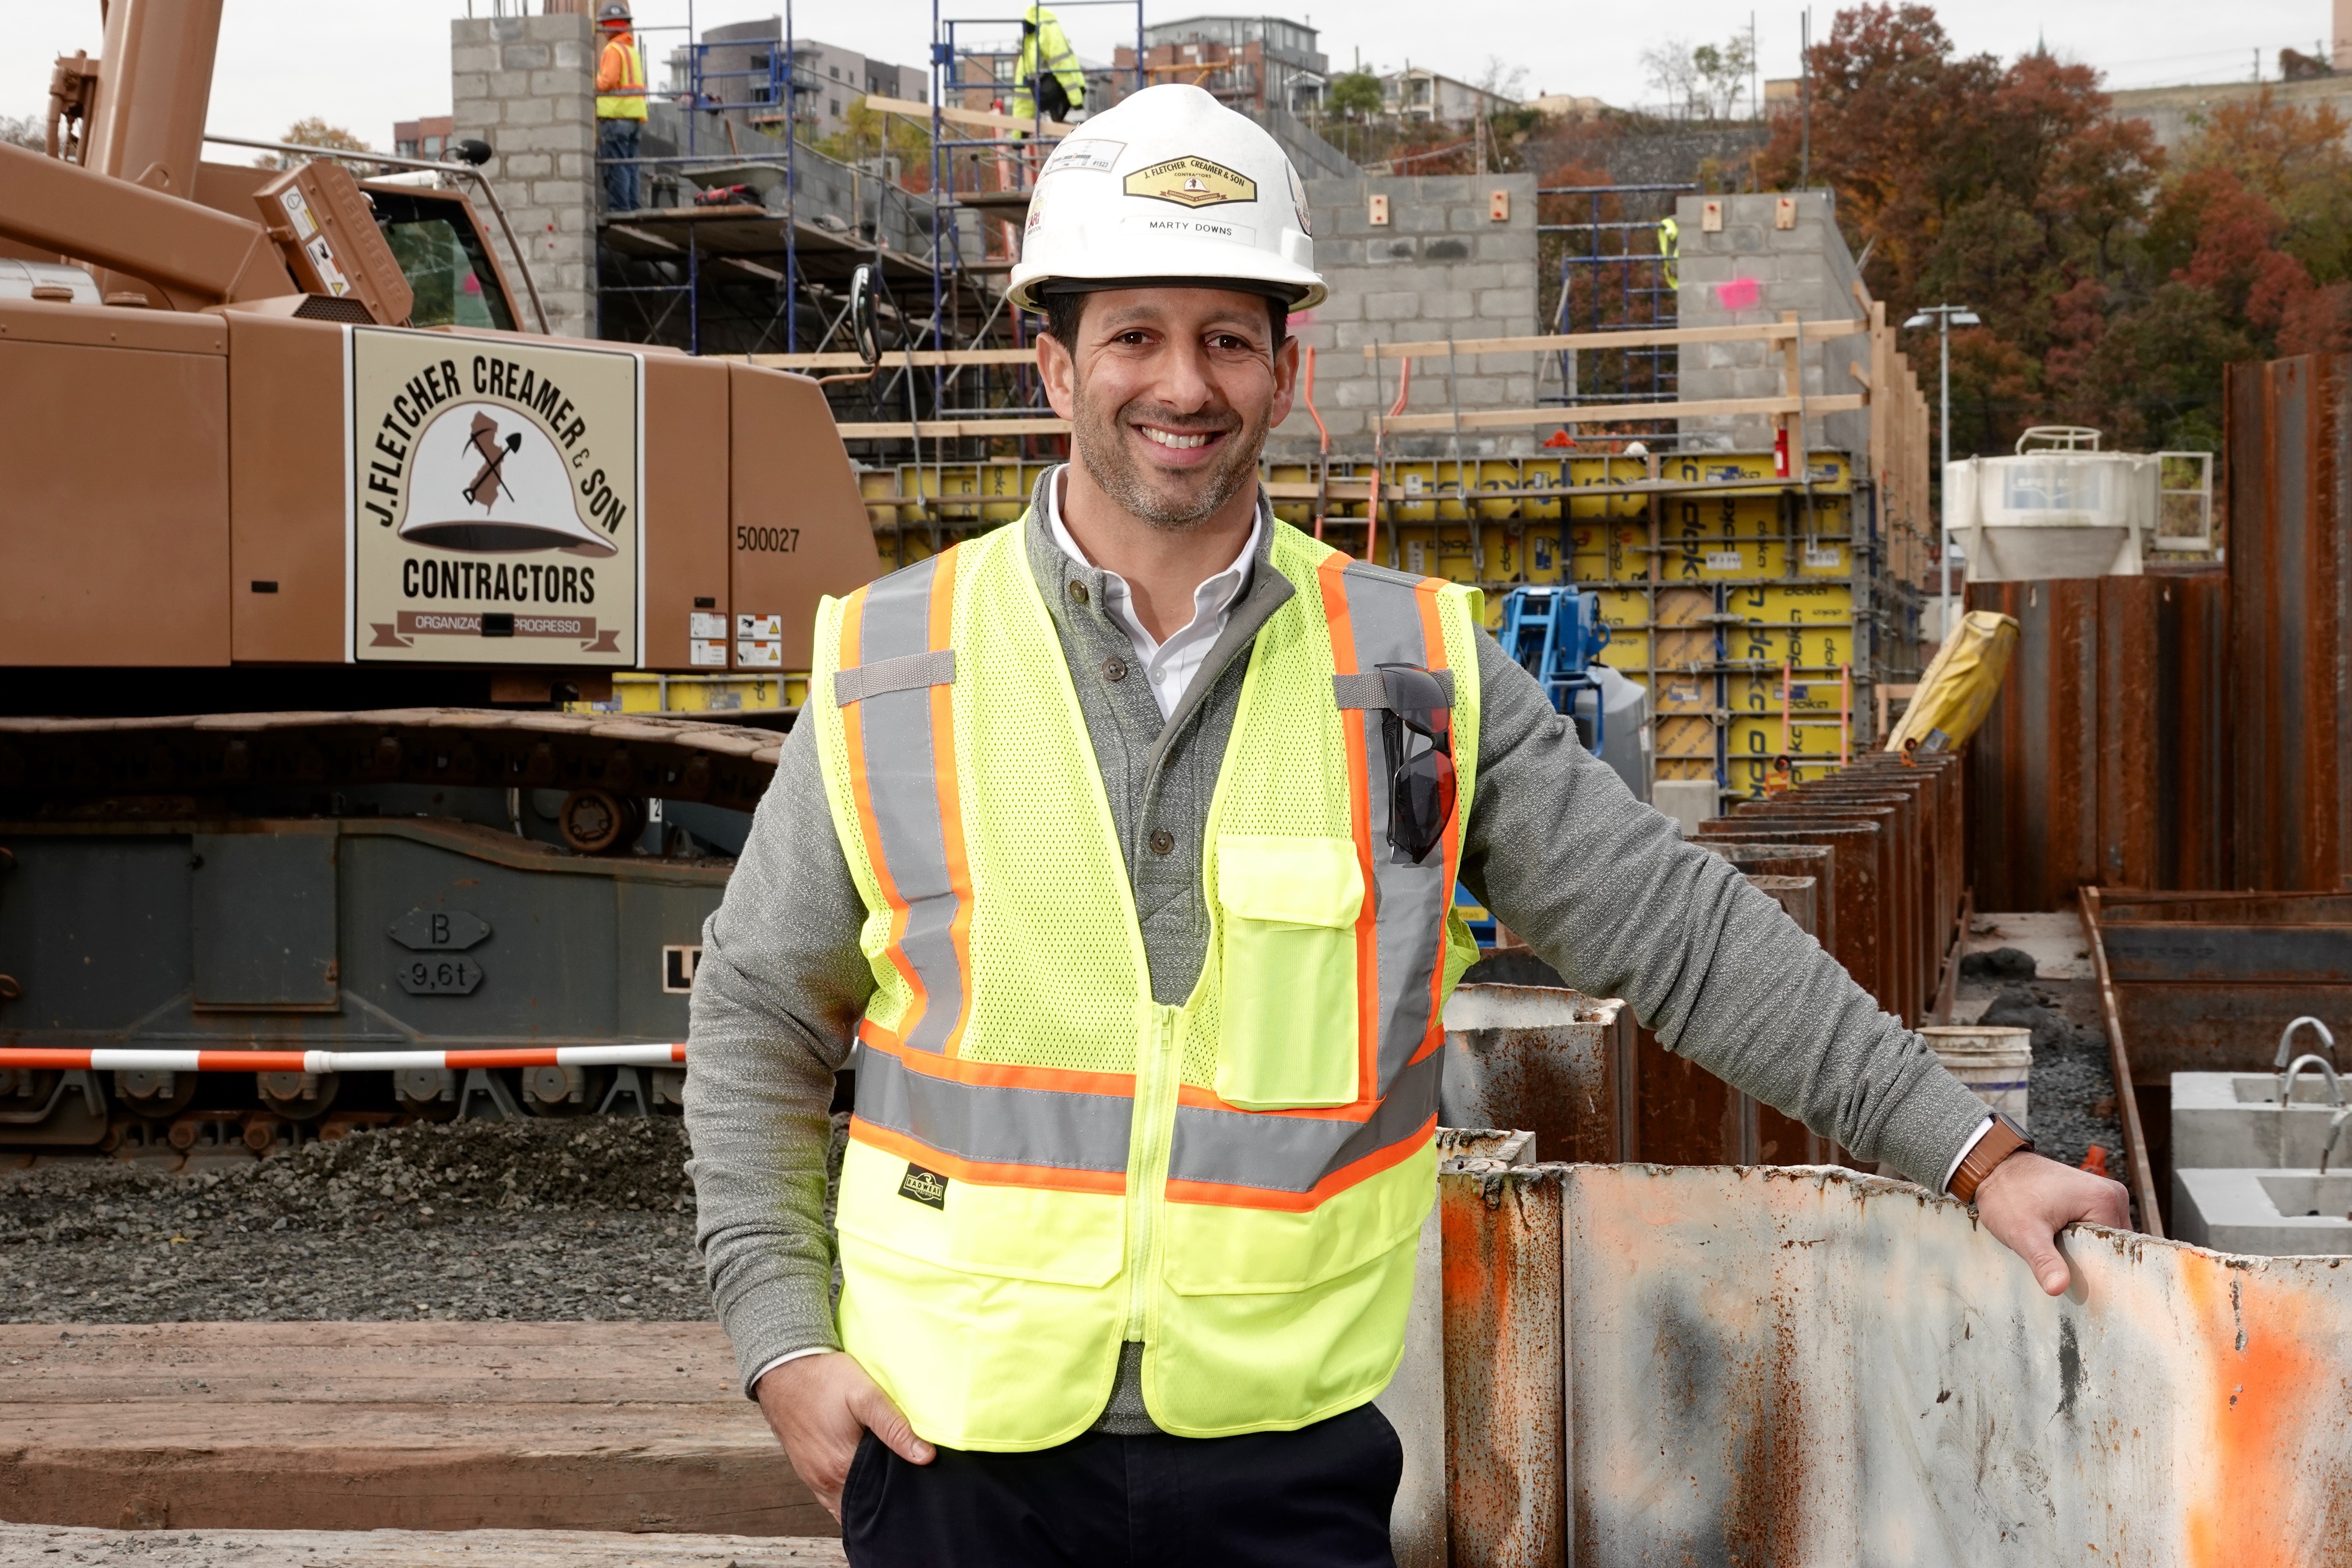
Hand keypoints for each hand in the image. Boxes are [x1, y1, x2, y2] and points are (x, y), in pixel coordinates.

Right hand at [753, 1351, 933, 1519]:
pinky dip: (847, 1489)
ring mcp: (812, 1477)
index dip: (899, 1494)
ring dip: (864, 1494)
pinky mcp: (805, 1469)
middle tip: (904, 1480)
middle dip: (883, 1498)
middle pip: (862, 1504)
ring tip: (884, 1476)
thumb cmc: (823, 1379)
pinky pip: (830, 1492)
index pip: (879, 1499)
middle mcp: (824, 1481)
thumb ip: (894, 1427)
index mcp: (841, 1467)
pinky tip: (860, 1472)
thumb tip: (925, 1457)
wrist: (783, 1368)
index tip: (915, 1484)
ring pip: (845, 1501)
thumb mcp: (865, 1396)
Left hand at [1971, 1151, 2129, 1295]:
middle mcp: (2112, 1194)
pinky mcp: (2092, 1196)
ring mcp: (2103, 1194)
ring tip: (2059, 1253)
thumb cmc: (2008, 1195)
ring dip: (2084, 1250)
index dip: (2097, 1270)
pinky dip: (2081, 1239)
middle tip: (2062, 1267)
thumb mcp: (2025, 1234)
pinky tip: (2061, 1243)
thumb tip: (2057, 1288)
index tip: (2076, 1280)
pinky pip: (2095, 1228)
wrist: (1994, 1168)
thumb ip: (2044, 1262)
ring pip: (2103, 1239)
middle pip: (2113, 1245)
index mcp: (2106, 1200)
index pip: (2117, 1251)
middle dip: (2090, 1260)